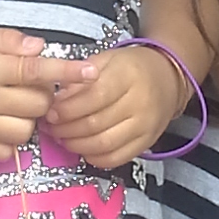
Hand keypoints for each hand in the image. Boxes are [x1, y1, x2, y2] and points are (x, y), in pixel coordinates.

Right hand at [0, 26, 56, 160]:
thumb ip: (7, 41)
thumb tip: (41, 48)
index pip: (37, 71)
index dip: (68, 71)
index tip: (92, 71)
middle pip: (37, 106)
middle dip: (42, 95)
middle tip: (28, 84)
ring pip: (24, 132)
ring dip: (27, 119)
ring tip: (13, 105)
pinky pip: (3, 152)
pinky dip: (10, 141)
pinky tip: (1, 124)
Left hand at [42, 44, 190, 169]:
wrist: (167, 78)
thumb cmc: (131, 67)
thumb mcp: (106, 59)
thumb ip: (80, 77)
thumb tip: (57, 100)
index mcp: (128, 75)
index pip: (94, 97)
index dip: (68, 108)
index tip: (51, 111)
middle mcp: (140, 102)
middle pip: (95, 123)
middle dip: (66, 128)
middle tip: (51, 126)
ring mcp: (145, 126)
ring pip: (103, 144)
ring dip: (76, 145)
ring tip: (63, 137)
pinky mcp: (146, 143)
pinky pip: (116, 159)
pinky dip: (94, 158)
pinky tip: (82, 148)